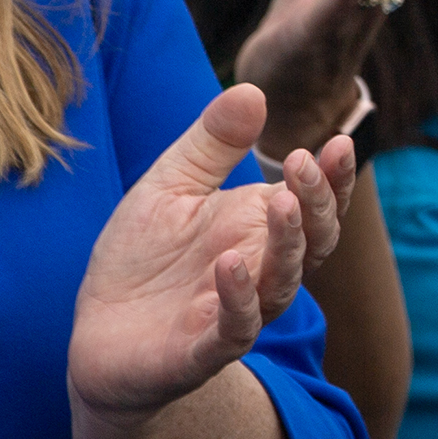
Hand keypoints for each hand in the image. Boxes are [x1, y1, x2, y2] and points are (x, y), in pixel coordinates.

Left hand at [67, 85, 354, 420]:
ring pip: (283, 284)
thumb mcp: (170, 186)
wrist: (98, 336)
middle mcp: (259, 270)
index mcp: (258, 229)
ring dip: (287, 244)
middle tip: (304, 163)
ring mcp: (234, 311)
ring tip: (279, 202)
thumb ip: (211, 144)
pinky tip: (230, 263)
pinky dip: (238, 299)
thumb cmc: (140, 258)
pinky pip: (234, 329)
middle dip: (318, 204)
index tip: (339, 143)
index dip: (334, 179)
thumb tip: (253, 88)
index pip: (317, 205)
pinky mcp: (199, 350)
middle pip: (315, 242)